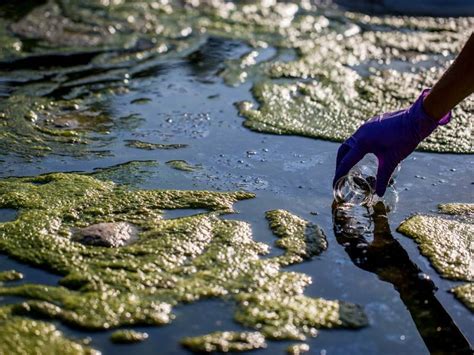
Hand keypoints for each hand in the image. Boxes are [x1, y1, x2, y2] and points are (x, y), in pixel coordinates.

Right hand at [333, 89, 449, 195]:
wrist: (416, 119)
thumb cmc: (405, 139)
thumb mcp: (392, 160)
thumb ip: (383, 177)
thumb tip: (379, 193)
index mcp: (362, 143)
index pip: (346, 162)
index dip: (339, 174)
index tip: (335, 184)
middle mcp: (360, 133)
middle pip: (343, 150)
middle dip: (339, 163)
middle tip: (340, 174)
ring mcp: (365, 126)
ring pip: (350, 142)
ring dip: (347, 153)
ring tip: (349, 164)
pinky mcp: (372, 123)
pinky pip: (359, 136)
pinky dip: (356, 146)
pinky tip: (364, 151)